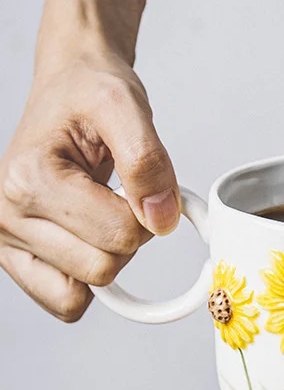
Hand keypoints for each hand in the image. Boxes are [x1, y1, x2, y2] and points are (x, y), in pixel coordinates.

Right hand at [0, 51, 177, 320]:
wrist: (69, 86)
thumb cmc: (88, 95)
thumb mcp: (125, 106)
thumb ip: (147, 162)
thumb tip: (162, 219)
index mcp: (27, 177)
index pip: (119, 236)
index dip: (146, 213)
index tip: (135, 184)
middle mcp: (5, 212)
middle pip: (102, 269)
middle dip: (126, 237)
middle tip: (114, 196)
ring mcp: (6, 241)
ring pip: (87, 290)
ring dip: (108, 256)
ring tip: (97, 212)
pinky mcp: (18, 261)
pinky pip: (66, 304)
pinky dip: (90, 282)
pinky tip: (89, 241)